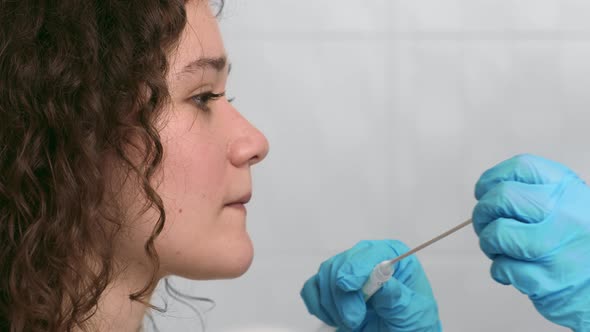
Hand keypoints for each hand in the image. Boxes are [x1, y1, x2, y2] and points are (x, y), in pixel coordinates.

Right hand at [300, 240, 441, 331]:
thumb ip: (397, 298)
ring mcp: (346, 271)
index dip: (355, 268)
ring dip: (333, 305)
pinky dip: (318, 306)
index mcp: (392, 257)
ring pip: (324, 277)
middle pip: (341, 265)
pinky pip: (311, 288)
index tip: (347, 286)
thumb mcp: (413, 313)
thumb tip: (383, 280)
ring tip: (351, 322)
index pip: (369, 253)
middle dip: (343, 297)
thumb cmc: (412, 322)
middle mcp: (367, 259)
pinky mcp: (330, 286)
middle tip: (354, 320)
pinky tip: (336, 318)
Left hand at [473, 154, 589, 330]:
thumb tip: (485, 192)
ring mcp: (558, 248)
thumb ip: (533, 192)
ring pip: (498, 233)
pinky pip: (504, 268)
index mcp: (568, 189)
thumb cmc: (576, 241)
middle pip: (503, 197)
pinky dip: (500, 270)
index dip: (492, 178)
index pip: (521, 167)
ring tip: (498, 249)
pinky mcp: (549, 280)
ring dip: (488, 242)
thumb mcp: (567, 204)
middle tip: (484, 223)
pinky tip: (514, 270)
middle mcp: (567, 214)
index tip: (483, 191)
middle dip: (482, 212)